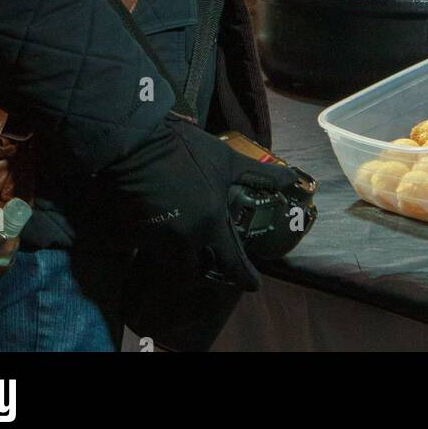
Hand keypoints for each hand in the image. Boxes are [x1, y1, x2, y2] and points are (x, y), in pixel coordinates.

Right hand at [108, 115, 304, 289]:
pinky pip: (151, 246)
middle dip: (204, 266)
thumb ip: (259, 175)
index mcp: (210, 222)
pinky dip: (159, 240)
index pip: (232, 262)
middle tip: (210, 256)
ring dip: (181, 254)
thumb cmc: (187, 150)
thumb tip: (293, 179)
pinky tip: (161, 222)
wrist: (137, 142)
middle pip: (195, 268)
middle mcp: (185, 238)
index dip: (244, 277)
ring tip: (185, 237)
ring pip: (172, 259)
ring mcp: (157, 238)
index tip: (254, 286)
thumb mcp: (227, 160)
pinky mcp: (134, 233)